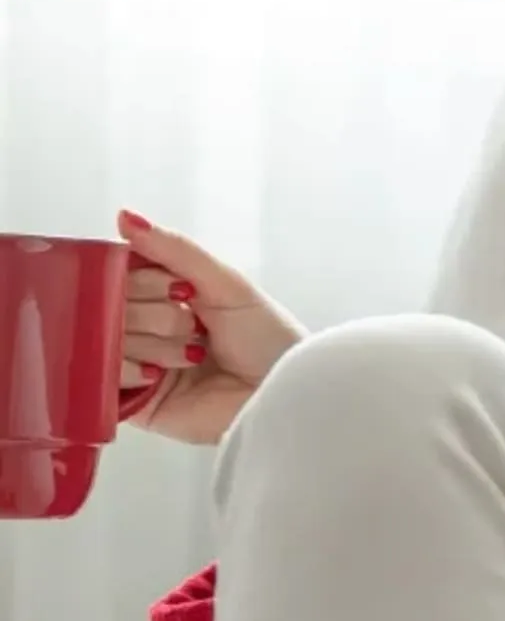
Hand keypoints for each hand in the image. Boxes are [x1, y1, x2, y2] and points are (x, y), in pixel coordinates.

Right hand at [119, 210, 305, 444]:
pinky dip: (126, 370)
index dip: (140, 279)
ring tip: (193, 357)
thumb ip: (176, 250)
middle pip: (111, 306)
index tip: (177, 289)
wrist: (285, 393)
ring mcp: (142, 364)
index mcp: (169, 297)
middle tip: (192, 326)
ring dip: (153, 344)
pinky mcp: (138, 402)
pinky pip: (104, 378)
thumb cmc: (269, 340)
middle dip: (154, 314)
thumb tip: (125, 218)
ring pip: (107, 339)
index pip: (121, 274)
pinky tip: (159, 374)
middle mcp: (151, 328)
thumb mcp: (227, 284)